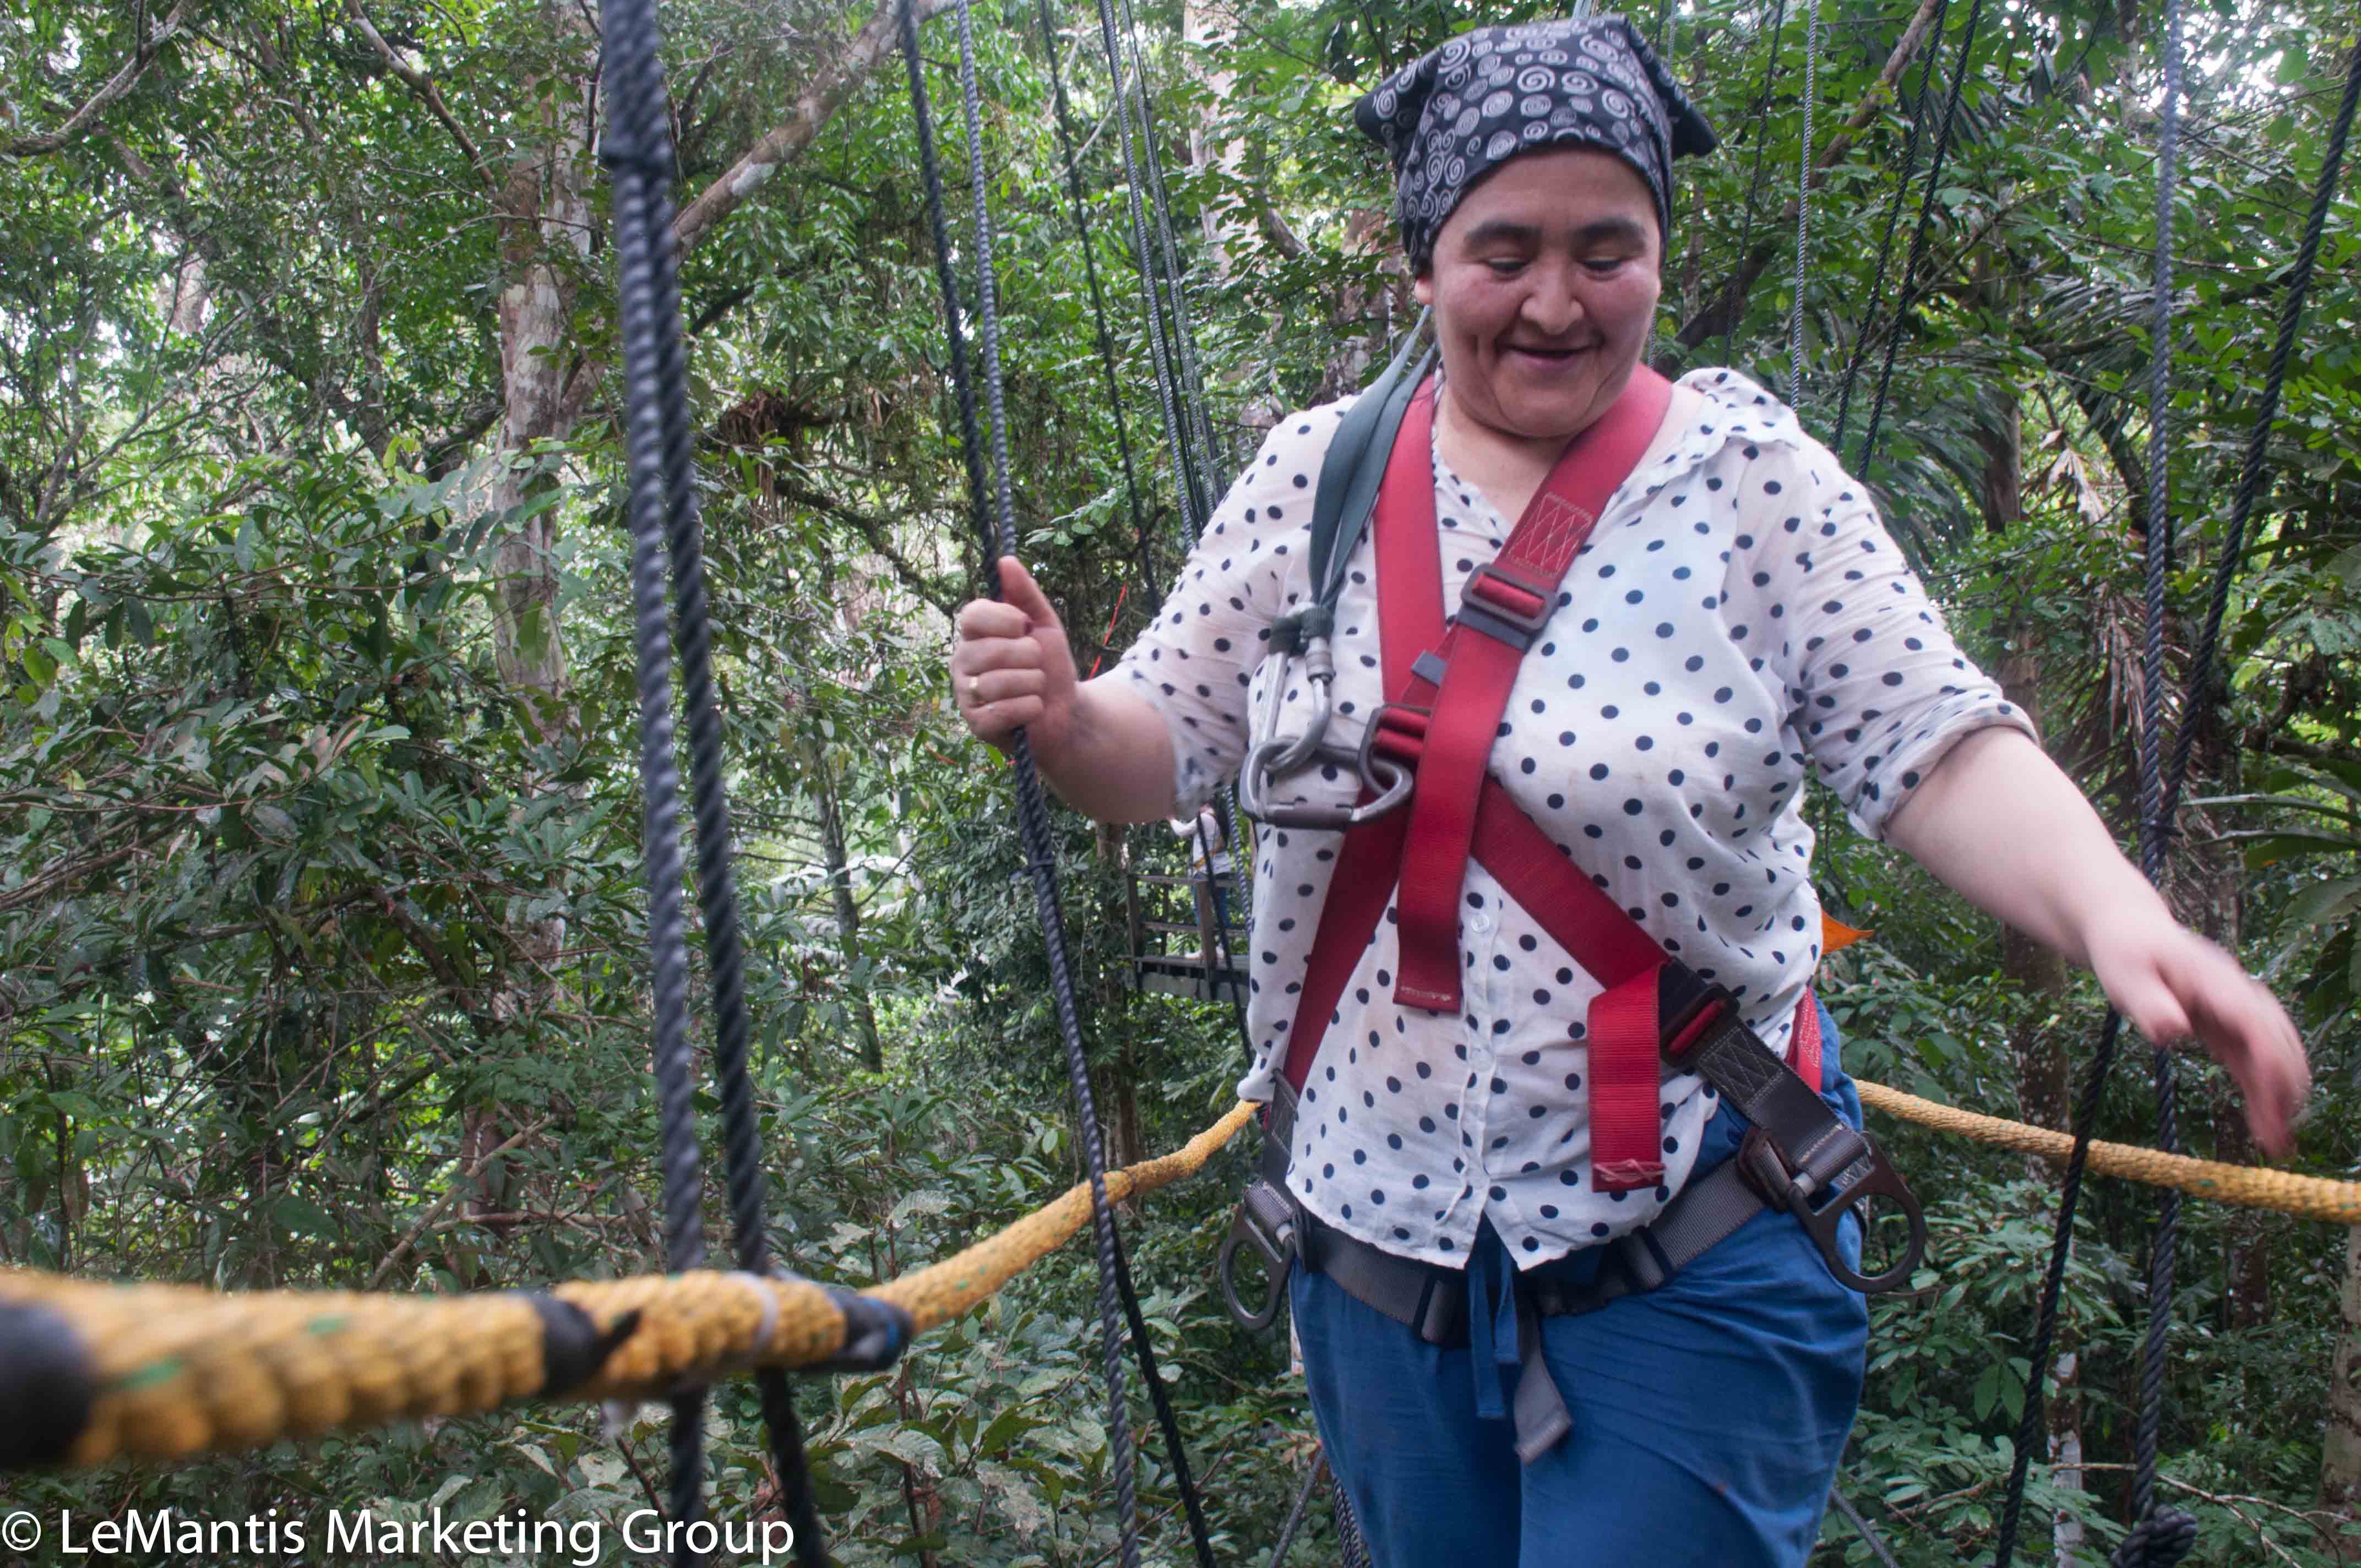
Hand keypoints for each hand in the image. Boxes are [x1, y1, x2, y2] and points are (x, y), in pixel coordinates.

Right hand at [951, 558, 1077, 757]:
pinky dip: (1030, 708)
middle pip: (992, 650)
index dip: (1005, 619)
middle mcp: (963, 662)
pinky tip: (1033, 708)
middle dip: (1029, 657)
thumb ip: (1025, 593)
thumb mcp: (1044, 624)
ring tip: (1036, 687)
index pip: (973, 615)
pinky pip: (1004, 711)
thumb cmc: (1050, 666)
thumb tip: (1006, 560)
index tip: (1026, 626)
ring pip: (1000, 682)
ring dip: (1033, 684)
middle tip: (1036, 664)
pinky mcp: (977, 725)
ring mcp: (966, 695)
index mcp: (974, 635)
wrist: (1067, 712)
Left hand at [2084, 910, 2309, 1158]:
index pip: (2255, 1023)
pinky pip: (2254, 1059)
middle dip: (2282, 1089)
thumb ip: (2148, 1003)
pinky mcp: (2228, 1024)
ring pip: (2272, 1054)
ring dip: (2279, 1096)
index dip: (2270, 1061)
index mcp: (2215, 981)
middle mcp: (2236, 995)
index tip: (2274, 1100)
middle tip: (2277, 1140)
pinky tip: (2265, 1121)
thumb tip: (2174, 1031)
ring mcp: (2236, 1009)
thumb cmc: (2124, 951)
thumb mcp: (2124, 974)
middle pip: (2274, 1043)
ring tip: (2277, 1144)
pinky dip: (2262, 1089)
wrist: (2128, 931)